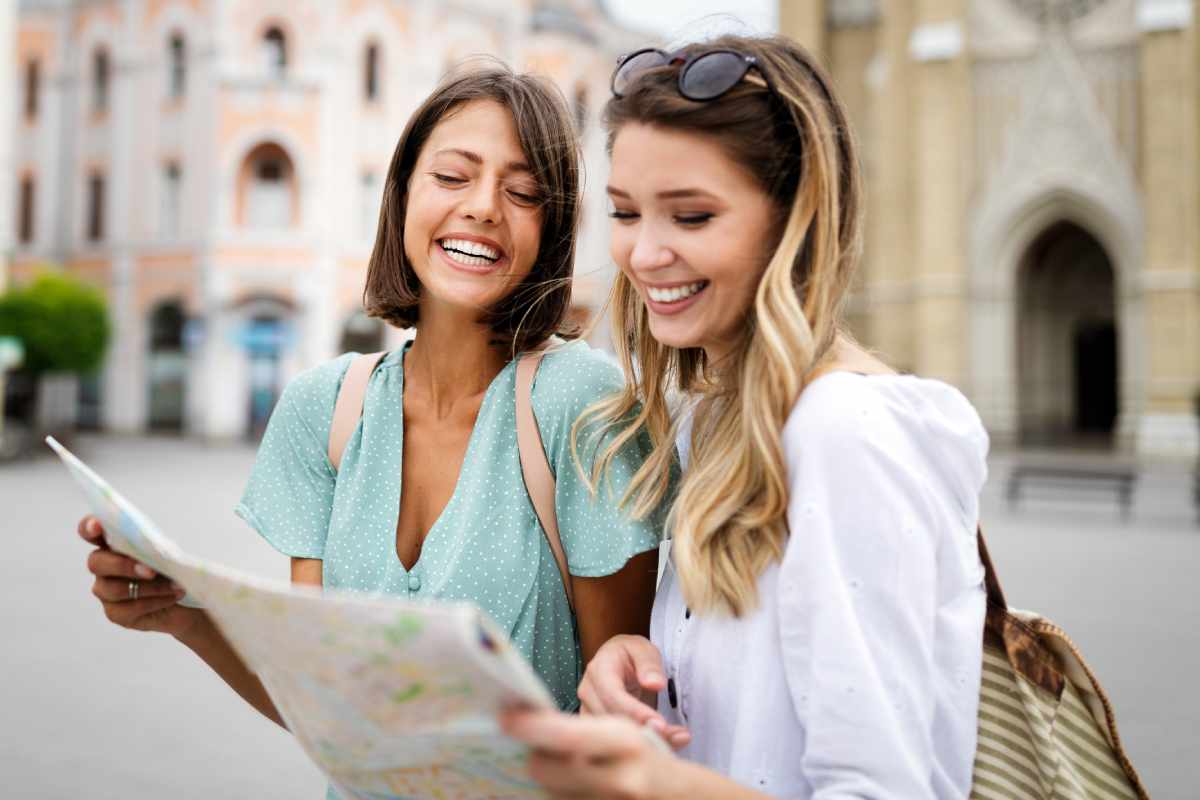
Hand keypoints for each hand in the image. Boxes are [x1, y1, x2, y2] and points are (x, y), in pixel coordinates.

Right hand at [78, 515, 198, 637]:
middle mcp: (104, 566)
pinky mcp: (116, 613)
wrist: (191, 596)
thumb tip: (155, 548)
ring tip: (175, 585)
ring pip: (114, 589)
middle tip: (151, 571)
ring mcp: (106, 590)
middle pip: (96, 563)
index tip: (96, 526)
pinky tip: (173, 596)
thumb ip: (156, 545)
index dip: (89, 527)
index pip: (90, 531)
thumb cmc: (177, 566)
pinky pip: (129, 608)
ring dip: (149, 587)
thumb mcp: (171, 551)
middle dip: (123, 566)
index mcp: (114, 542)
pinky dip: (155, 601)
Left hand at [502, 708, 681, 799]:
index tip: (505, 719)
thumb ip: (584, 730)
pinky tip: (562, 780)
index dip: (530, 727)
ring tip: (549, 763)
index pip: (565, 736)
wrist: (681, 798)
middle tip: (528, 744)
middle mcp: (618, 780)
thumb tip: (531, 722)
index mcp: (625, 743)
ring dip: (543, 778)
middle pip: (545, 771)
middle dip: (532, 756)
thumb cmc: (649, 757)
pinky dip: (557, 792)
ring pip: (549, 791)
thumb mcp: (625, 732)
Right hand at [578, 634, 690, 748]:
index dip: (635, 712)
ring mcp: (588, 711)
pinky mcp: (596, 727)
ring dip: (646, 741)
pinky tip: (665, 745)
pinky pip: (615, 743)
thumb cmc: (630, 654)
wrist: (616, 659)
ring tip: (678, 739)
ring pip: (614, 737)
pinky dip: (641, 746)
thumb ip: (649, 664)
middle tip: (677, 736)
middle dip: (645, 731)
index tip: (660, 724)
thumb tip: (654, 684)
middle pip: (613, 720)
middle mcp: (588, 693)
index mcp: (599, 670)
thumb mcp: (643, 649)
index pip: (613, 696)